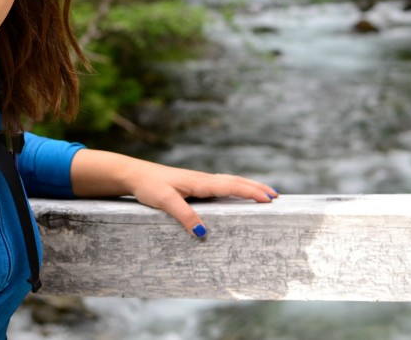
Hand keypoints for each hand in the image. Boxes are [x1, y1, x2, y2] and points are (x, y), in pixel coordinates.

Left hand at [70, 149, 277, 237]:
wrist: (134, 175)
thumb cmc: (149, 186)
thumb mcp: (165, 201)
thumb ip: (184, 216)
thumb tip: (202, 234)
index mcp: (200, 182)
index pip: (231, 185)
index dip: (251, 192)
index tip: (269, 199)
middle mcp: (203, 179)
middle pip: (235, 181)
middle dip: (256, 188)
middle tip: (276, 197)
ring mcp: (199, 181)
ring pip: (229, 181)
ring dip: (248, 186)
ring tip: (264, 194)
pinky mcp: (193, 185)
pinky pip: (221, 185)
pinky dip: (235, 188)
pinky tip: (236, 193)